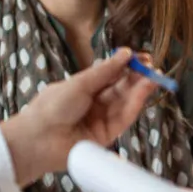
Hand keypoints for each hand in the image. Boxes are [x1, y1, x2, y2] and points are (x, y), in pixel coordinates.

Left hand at [0, 48, 155, 185]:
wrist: (39, 138)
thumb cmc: (52, 106)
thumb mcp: (80, 82)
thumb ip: (106, 70)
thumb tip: (125, 53)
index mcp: (84, 88)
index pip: (111, 75)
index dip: (127, 66)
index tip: (141, 57)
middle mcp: (94, 103)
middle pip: (121, 88)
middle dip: (137, 77)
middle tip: (152, 66)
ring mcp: (100, 120)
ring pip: (125, 102)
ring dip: (140, 89)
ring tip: (153, 76)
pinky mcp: (106, 136)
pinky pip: (124, 118)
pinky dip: (135, 104)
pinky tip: (144, 90)